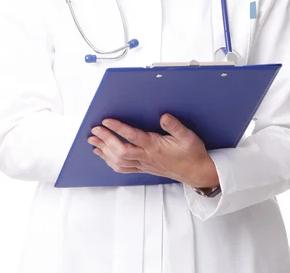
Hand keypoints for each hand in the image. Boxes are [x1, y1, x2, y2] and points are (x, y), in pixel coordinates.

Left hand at [87, 114, 218, 187]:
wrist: (196, 172)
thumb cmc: (192, 153)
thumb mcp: (188, 136)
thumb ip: (175, 126)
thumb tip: (163, 116)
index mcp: (155, 146)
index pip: (133, 137)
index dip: (118, 129)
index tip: (106, 121)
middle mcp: (146, 157)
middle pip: (121, 151)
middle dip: (105, 139)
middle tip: (94, 130)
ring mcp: (143, 164)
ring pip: (119, 161)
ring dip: (104, 151)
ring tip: (93, 141)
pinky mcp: (143, 168)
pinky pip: (123, 167)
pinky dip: (110, 161)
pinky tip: (103, 154)